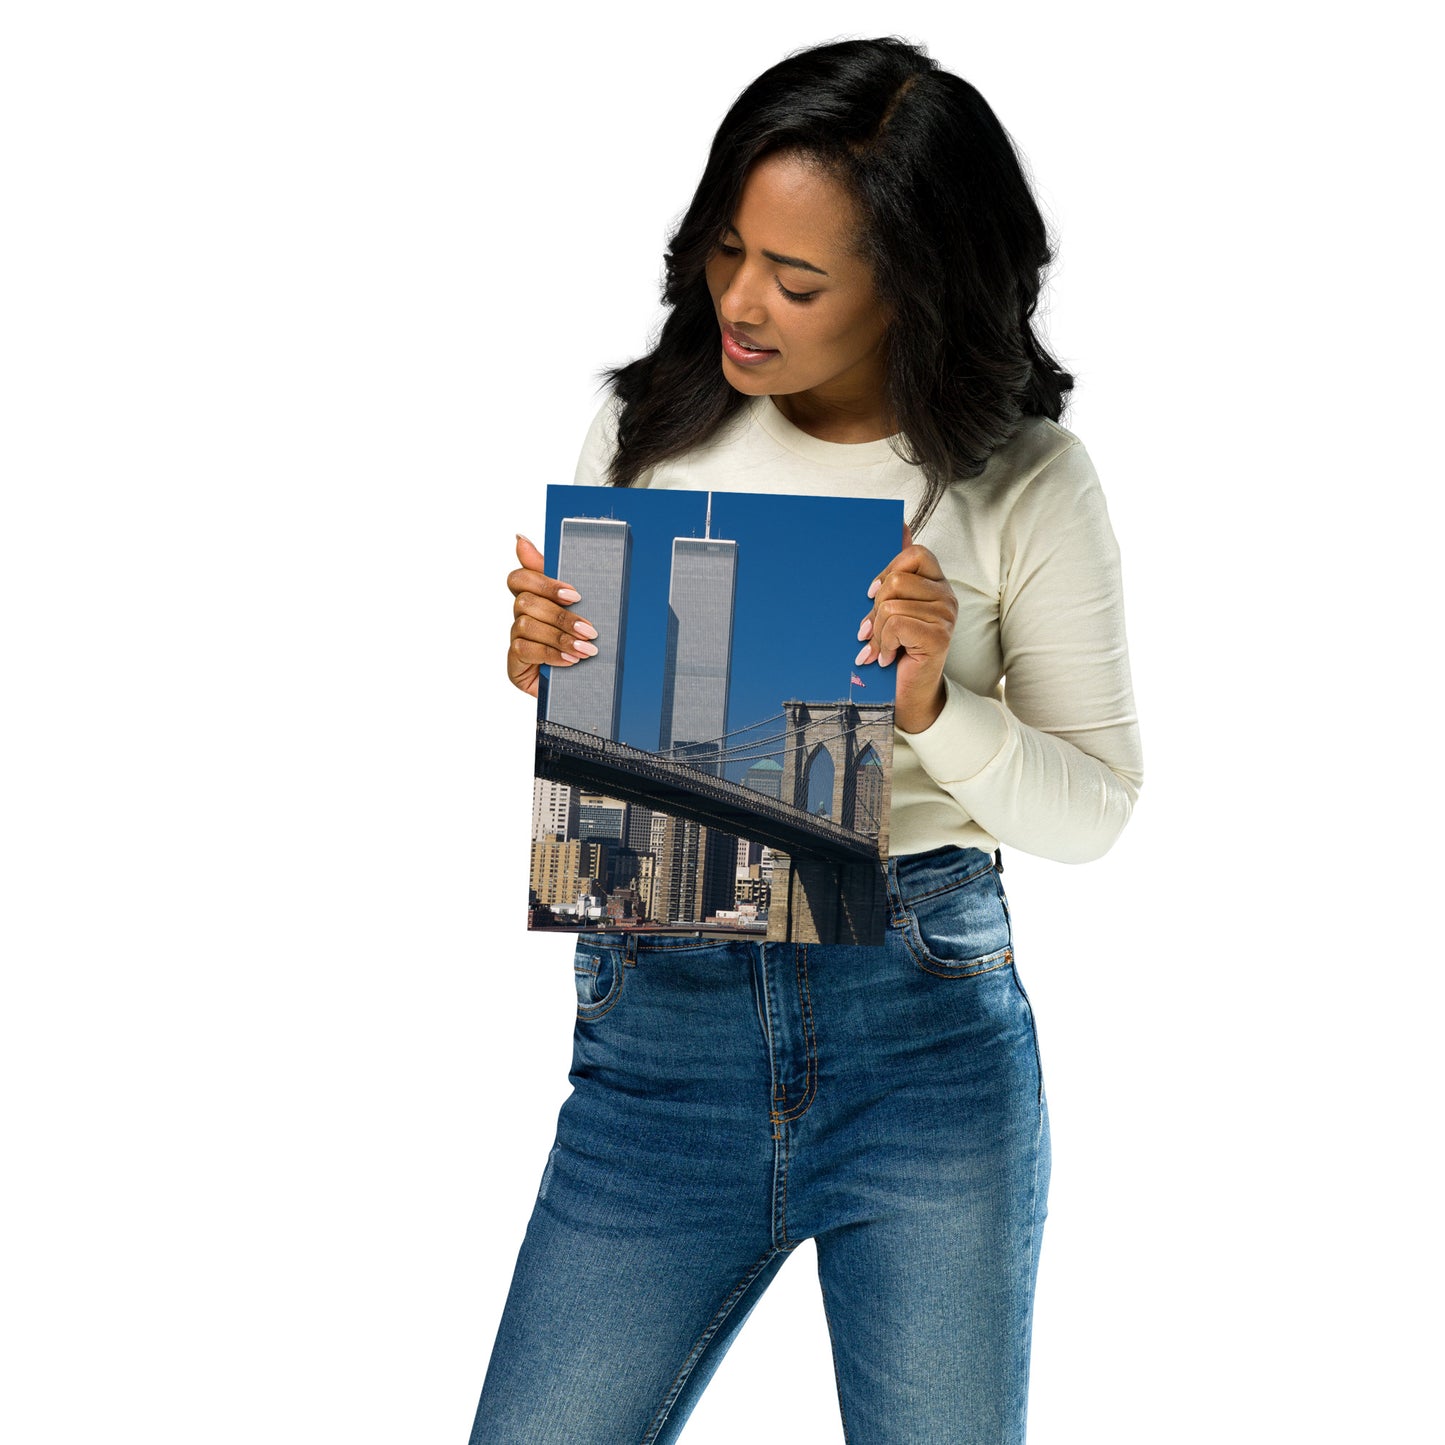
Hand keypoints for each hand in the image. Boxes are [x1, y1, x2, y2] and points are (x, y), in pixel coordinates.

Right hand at [507, 533, 599, 698]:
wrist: (585, 685)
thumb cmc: (582, 641)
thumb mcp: (581, 608)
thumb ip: (559, 576)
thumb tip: (521, 538)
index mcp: (534, 598)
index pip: (519, 578)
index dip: (544, 582)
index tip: (575, 594)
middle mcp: (520, 617)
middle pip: (526, 602)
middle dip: (561, 616)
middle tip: (590, 629)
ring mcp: (516, 640)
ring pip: (526, 626)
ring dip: (560, 637)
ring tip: (587, 649)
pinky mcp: (514, 663)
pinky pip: (525, 651)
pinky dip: (551, 654)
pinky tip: (571, 661)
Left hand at [854, 522, 957, 733]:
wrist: (907, 696)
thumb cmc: (896, 651)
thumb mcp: (890, 608)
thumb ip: (896, 572)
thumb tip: (900, 524)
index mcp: (935, 584)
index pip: (915, 553)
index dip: (888, 570)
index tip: (871, 594)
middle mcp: (947, 596)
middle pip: (897, 580)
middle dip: (875, 608)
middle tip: (870, 631)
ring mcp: (946, 615)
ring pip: (892, 604)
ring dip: (877, 632)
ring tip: (878, 648)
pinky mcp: (939, 635)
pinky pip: (896, 624)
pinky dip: (882, 644)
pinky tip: (885, 658)